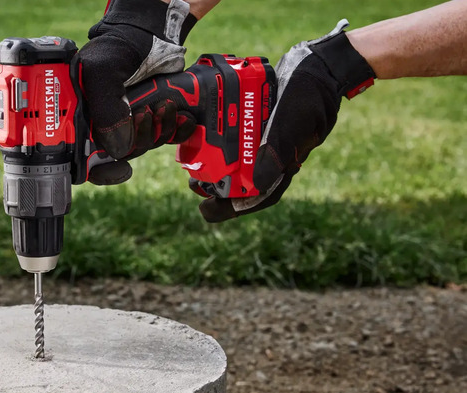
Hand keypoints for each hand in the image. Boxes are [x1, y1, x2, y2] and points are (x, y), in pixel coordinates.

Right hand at [79, 0, 196, 184]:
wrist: (151, 31)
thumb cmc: (118, 47)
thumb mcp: (101, 73)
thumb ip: (105, 112)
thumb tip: (119, 148)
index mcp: (83, 118)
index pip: (85, 160)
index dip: (101, 171)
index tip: (121, 168)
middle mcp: (104, 123)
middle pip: (122, 154)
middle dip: (140, 140)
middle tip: (145, 113)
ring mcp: (129, 121)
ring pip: (146, 146)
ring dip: (161, 130)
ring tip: (164, 105)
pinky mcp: (153, 117)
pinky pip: (166, 137)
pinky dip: (177, 131)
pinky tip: (181, 116)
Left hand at [195, 20, 376, 221]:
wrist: (316, 68)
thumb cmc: (308, 99)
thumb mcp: (291, 125)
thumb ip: (275, 152)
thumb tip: (256, 185)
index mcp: (283, 166)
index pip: (257, 196)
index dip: (231, 207)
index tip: (206, 210)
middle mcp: (271, 158)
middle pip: (242, 183)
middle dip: (216, 189)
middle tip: (192, 185)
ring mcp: (263, 141)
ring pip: (235, 163)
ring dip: (214, 166)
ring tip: (192, 167)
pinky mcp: (257, 125)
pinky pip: (235, 139)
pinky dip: (219, 141)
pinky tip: (203, 138)